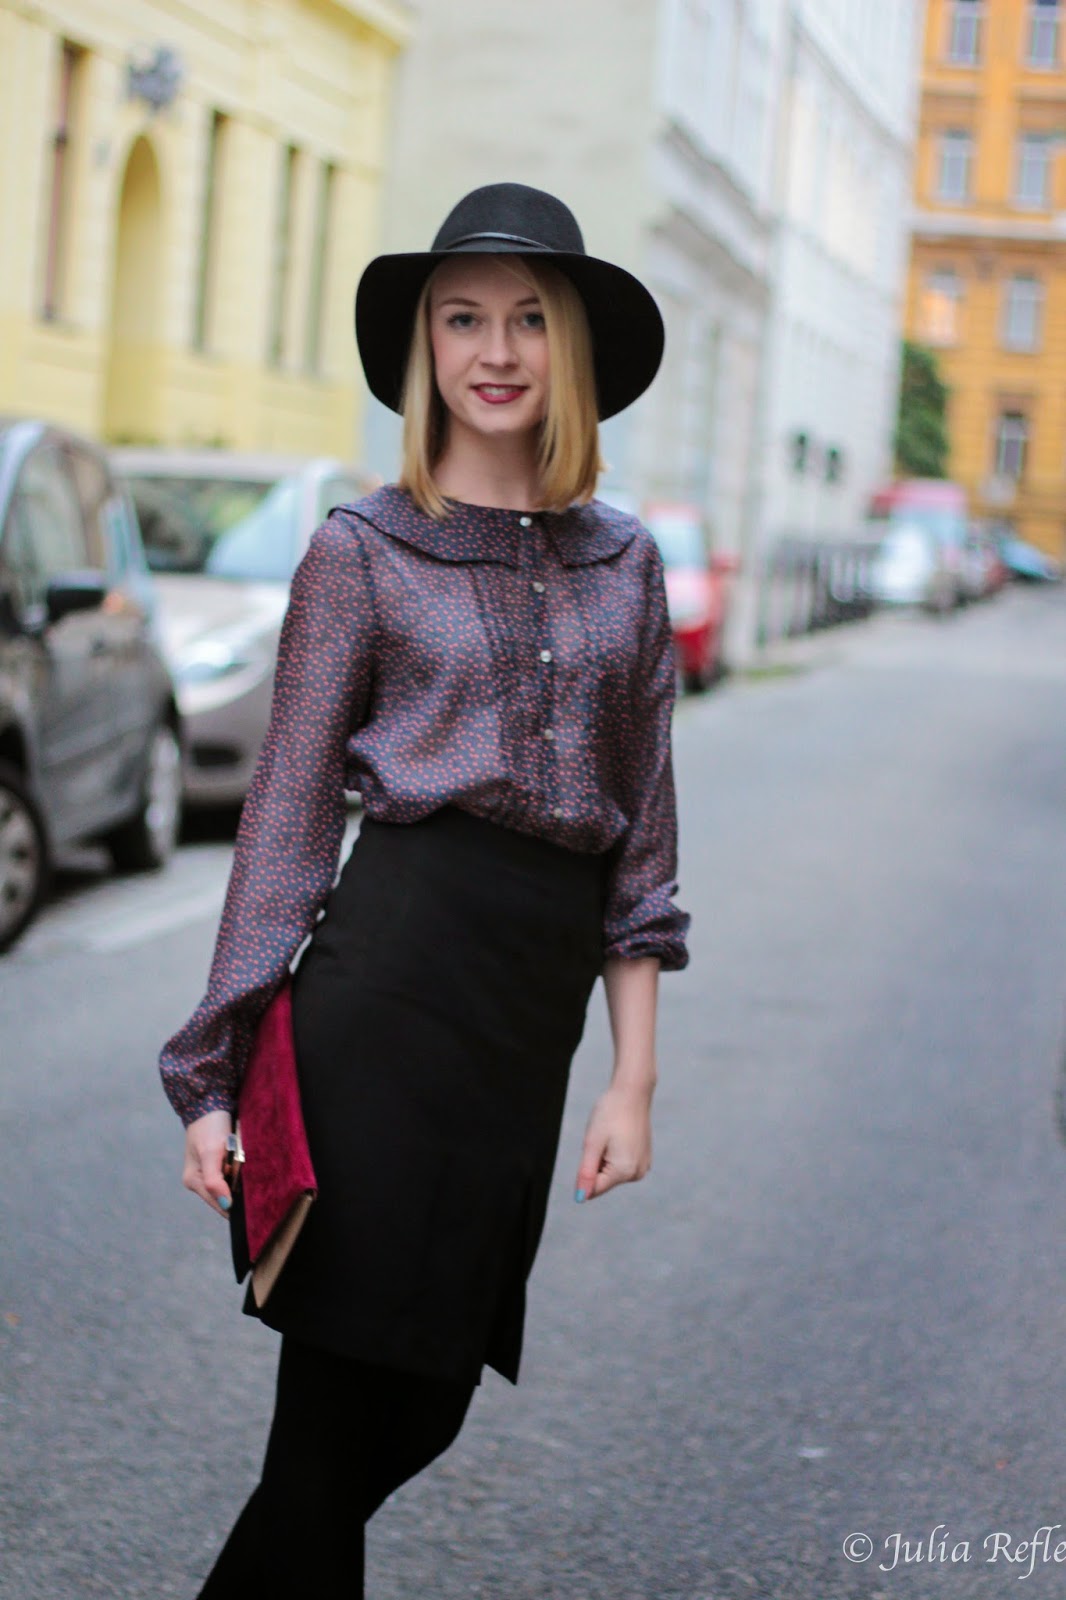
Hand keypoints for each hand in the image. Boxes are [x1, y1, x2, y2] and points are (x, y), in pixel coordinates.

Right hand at [182, 1108, 234, 1217]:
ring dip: (240, 1173)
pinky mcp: (217, 1164)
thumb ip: (214, 1181)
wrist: (210, 1103)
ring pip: (232, 1182)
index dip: (234, 1203)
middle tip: (241, 1163)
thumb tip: (225, 1205)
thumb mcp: (211, 1153)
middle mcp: (199, 1181)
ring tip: (239, 1155)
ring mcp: (208, 1173)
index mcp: (193, 1182)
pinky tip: (238, 1154)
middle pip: (226, 1193)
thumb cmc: (209, 1127)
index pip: (219, 1204)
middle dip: (237, 1182)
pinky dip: (239, 1165)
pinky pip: (233, 1172)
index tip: (249, 1197)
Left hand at [574, 1084, 652, 1201]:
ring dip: (604, 1159)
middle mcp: (637, 1174)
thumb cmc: (609, 1114)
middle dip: (595, 1164)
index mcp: (624, 1171)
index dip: (584, 1172)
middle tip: (602, 1139)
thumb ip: (586, 1173)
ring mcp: (642, 1167)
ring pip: (611, 1173)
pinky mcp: (644, 1159)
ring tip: (611, 1136)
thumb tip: (580, 1199)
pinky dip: (614, 1154)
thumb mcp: (592, 1143)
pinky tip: (619, 1136)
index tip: (592, 1149)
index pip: (594, 1188)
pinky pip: (621, 1165)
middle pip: (603, 1181)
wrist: (633, 1093)